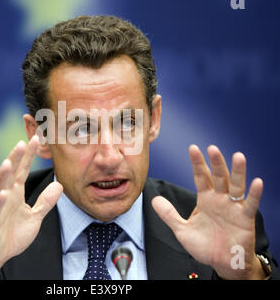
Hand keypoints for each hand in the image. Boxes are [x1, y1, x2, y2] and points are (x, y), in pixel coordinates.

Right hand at [0, 135, 62, 278]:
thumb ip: (45, 202)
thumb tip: (58, 185)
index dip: (29, 156)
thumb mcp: (35, 217)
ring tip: (9, 162)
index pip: (23, 170)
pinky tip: (3, 193)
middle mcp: (5, 196)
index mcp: (16, 193)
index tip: (37, 139)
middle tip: (24, 142)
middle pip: (10, 174)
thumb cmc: (13, 234)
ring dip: (3, 175)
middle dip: (16, 158)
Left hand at [152, 145, 265, 278]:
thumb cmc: (205, 246)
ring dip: (237, 172)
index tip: (193, 148)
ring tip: (238, 156)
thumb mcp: (182, 229)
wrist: (221, 263)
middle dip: (216, 163)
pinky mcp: (245, 219)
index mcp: (205, 199)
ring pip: (236, 186)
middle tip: (212, 148)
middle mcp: (220, 199)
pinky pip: (251, 204)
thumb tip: (154, 199)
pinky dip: (254, 194)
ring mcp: (233, 207)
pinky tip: (257, 182)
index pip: (201, 177)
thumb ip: (169, 214)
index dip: (197, 163)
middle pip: (219, 177)